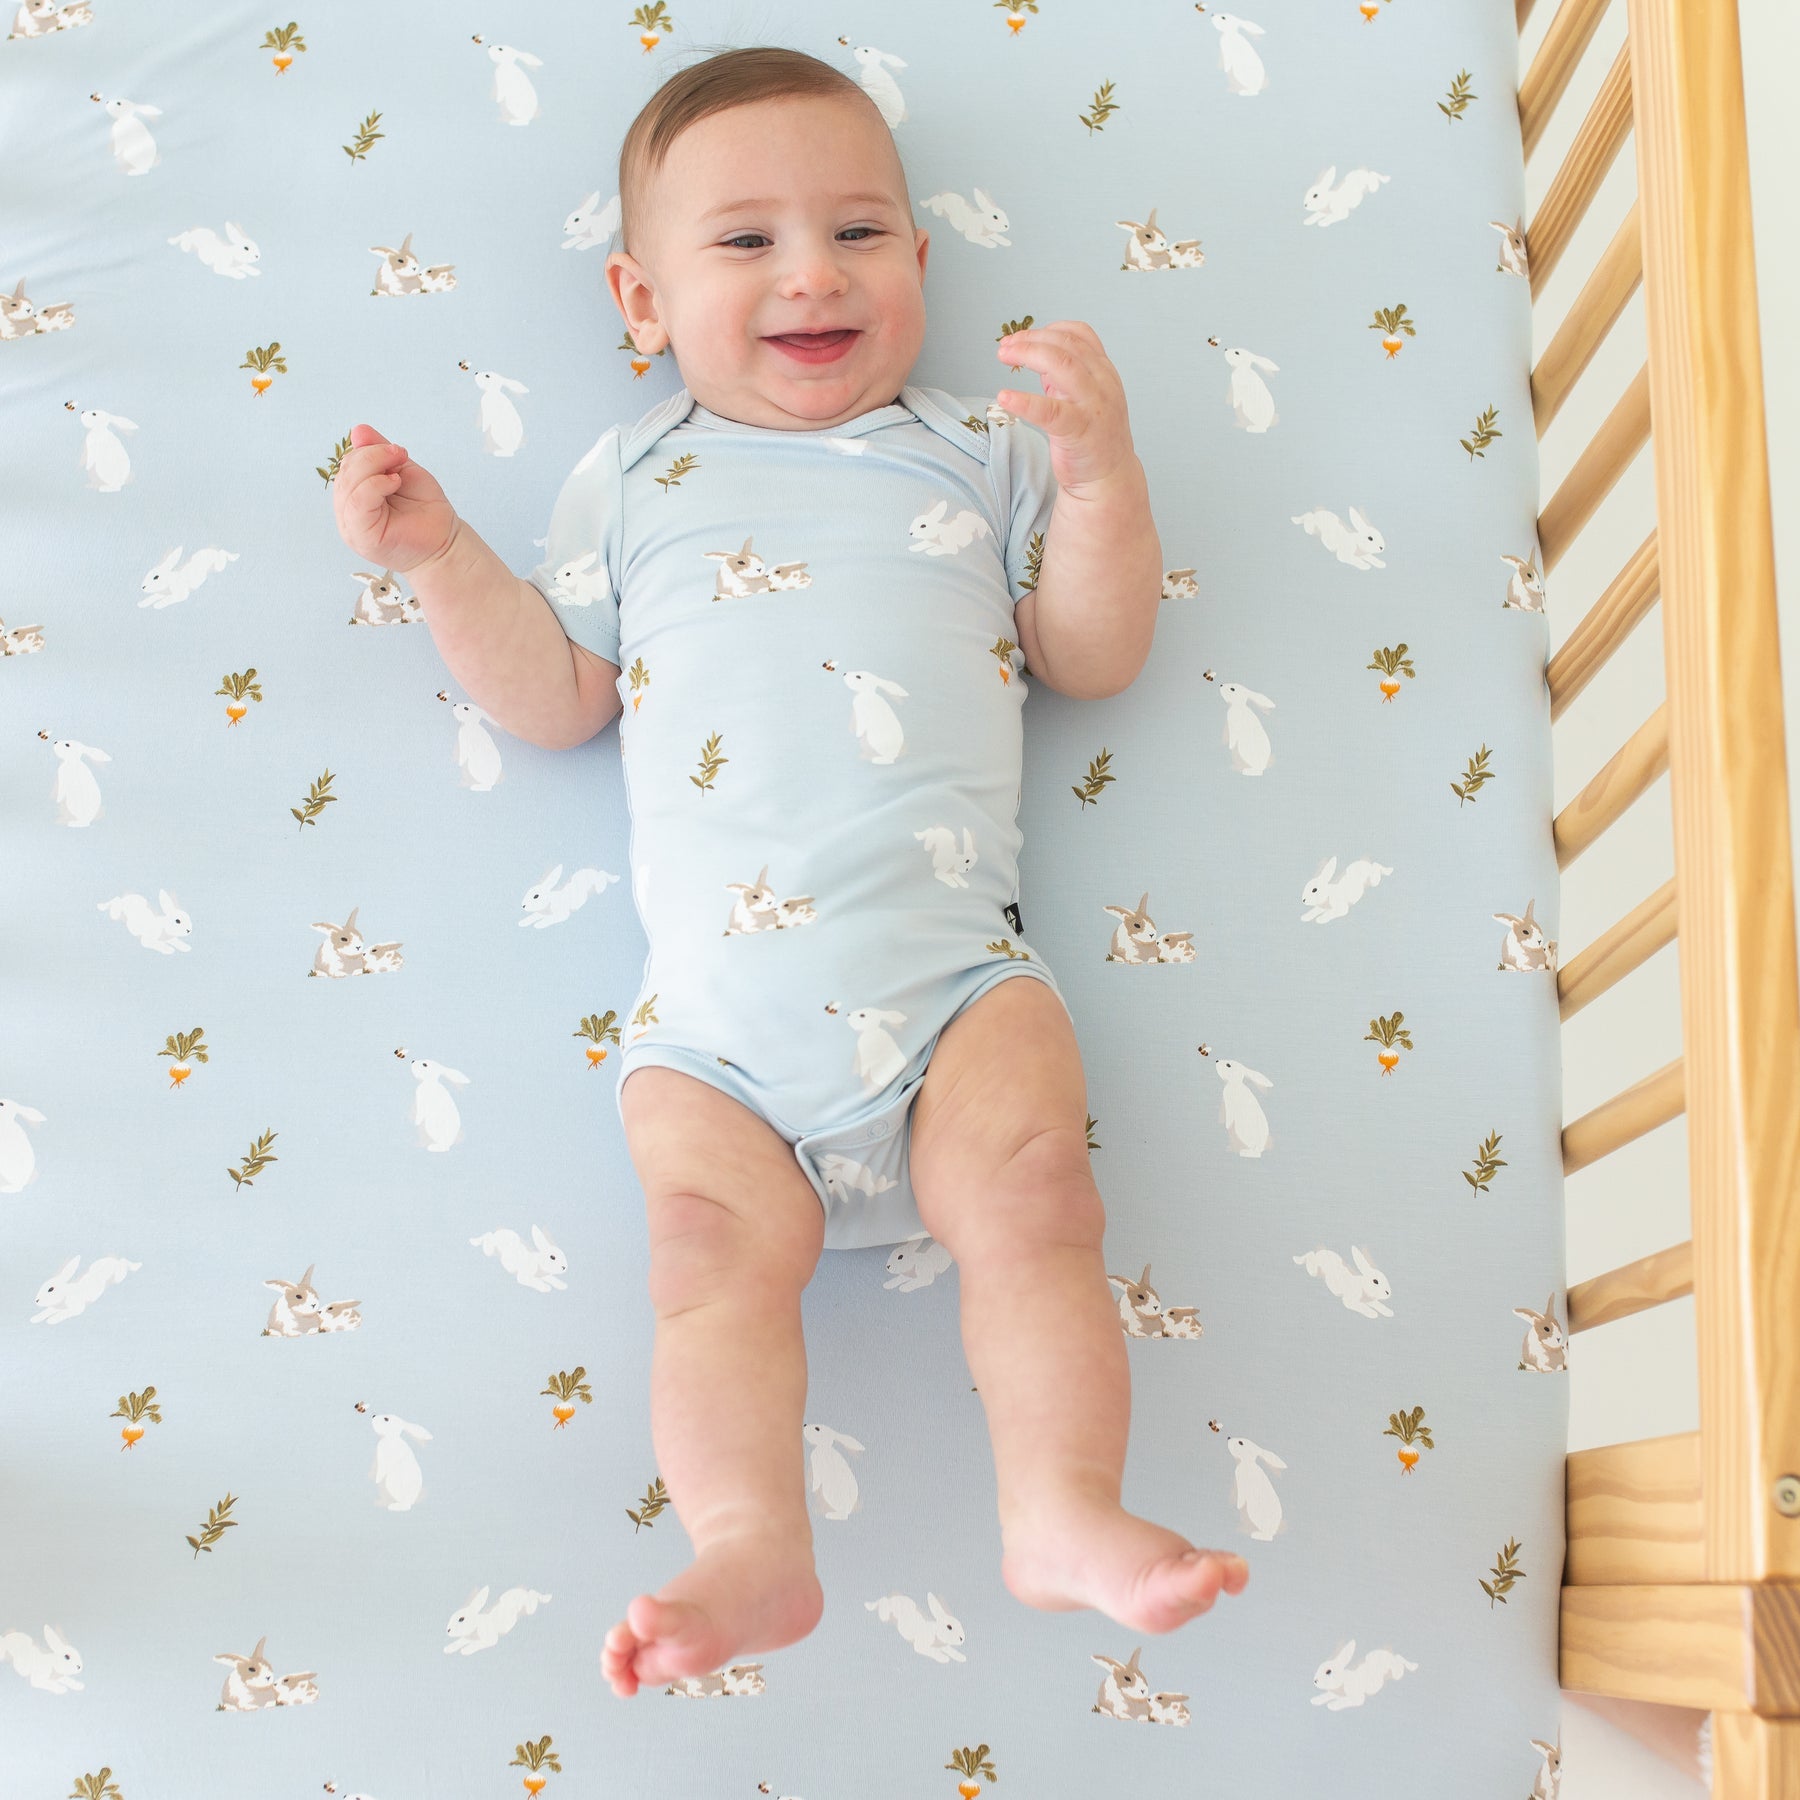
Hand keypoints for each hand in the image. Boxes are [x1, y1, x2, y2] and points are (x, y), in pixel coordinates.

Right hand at [331, 423, 458, 571]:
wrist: (445, 541)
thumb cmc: (425, 509)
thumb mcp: (401, 470)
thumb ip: (378, 452)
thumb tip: (358, 430)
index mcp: (354, 496)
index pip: (348, 465)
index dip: (369, 451)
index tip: (397, 451)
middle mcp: (347, 511)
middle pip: (345, 471)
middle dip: (372, 456)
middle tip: (399, 456)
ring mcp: (350, 525)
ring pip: (348, 484)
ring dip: (374, 468)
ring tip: (398, 474)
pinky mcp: (360, 535)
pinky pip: (357, 502)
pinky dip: (375, 485)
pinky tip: (394, 483)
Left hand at [993, 321, 1140, 494]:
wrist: (1109, 478)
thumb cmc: (1092, 437)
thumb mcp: (1084, 396)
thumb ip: (1066, 374)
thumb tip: (1038, 352)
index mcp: (1103, 371)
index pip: (1078, 334)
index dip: (1046, 330)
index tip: (1021, 336)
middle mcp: (1102, 383)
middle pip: (1065, 345)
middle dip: (1031, 339)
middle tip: (1005, 346)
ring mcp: (1092, 405)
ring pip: (1061, 365)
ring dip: (1028, 354)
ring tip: (1004, 356)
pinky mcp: (1079, 430)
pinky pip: (1050, 411)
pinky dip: (1025, 401)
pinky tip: (1005, 397)